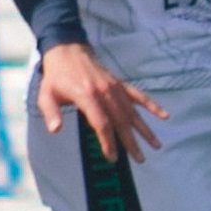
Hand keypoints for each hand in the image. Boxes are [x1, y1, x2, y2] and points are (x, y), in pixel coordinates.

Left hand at [35, 43, 168, 163]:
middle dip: (131, 142)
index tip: (112, 157)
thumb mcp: (46, 95)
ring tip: (156, 145)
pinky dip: (152, 105)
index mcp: (87, 95)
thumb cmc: (56, 76)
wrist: (67, 50)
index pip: (102, 123)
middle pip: (121, 121)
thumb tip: (55, 130)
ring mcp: (114, 87)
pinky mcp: (119, 83)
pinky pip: (138, 95)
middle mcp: (104, 92)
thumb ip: (51, 113)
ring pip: (132, 111)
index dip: (108, 142)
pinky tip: (164, 115)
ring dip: (144, 129)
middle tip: (140, 159)